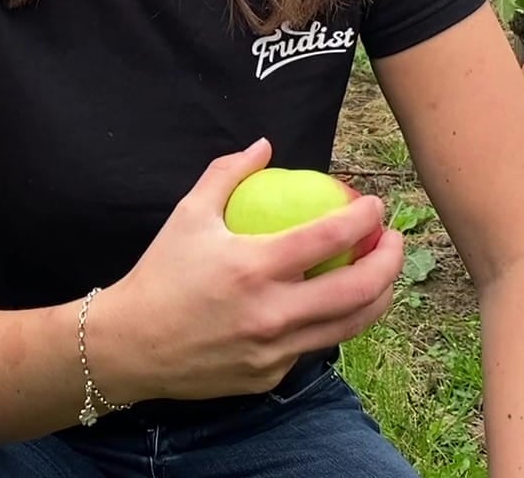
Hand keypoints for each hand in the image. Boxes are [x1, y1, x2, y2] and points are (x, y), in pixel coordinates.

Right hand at [87, 137, 404, 402]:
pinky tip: (335, 304)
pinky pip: (313, 346)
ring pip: (350, 326)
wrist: (129, 346)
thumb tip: (264, 146)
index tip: (375, 205)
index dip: (364, 217)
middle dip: (391, 260)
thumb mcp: (188, 215)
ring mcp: (274, 351)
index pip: (330, 238)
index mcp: (255, 267)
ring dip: (379, 297)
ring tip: (383, 275)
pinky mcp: (269, 376)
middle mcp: (272, 313)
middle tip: (394, 240)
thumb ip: (228, 174)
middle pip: (359, 289)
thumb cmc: (160, 274)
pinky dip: (330, 322)